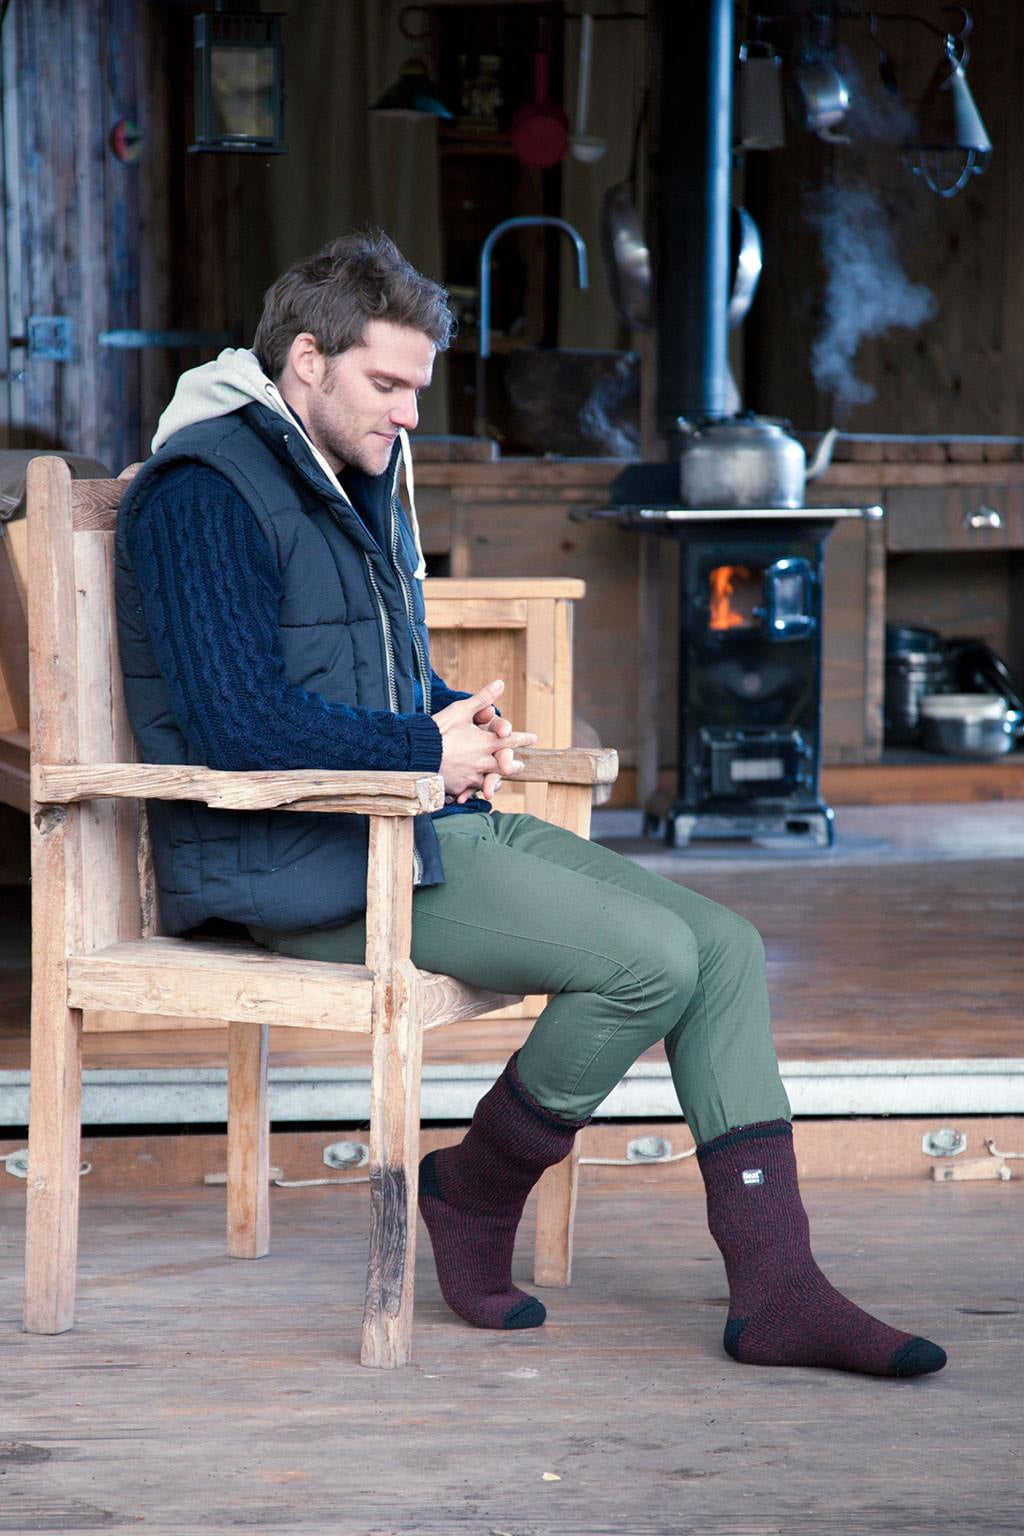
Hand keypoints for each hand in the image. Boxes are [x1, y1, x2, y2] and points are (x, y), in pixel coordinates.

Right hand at [432, 679, 535, 802]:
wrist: (417, 753)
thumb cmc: (439, 728)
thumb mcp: (461, 710)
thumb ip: (482, 698)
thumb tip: (500, 683)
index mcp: (487, 742)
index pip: (511, 740)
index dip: (523, 739)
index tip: (533, 738)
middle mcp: (483, 761)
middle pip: (505, 766)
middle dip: (513, 765)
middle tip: (519, 765)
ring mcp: (472, 776)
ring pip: (489, 780)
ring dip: (495, 780)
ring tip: (497, 781)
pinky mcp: (459, 787)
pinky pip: (468, 790)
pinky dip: (470, 790)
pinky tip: (470, 792)